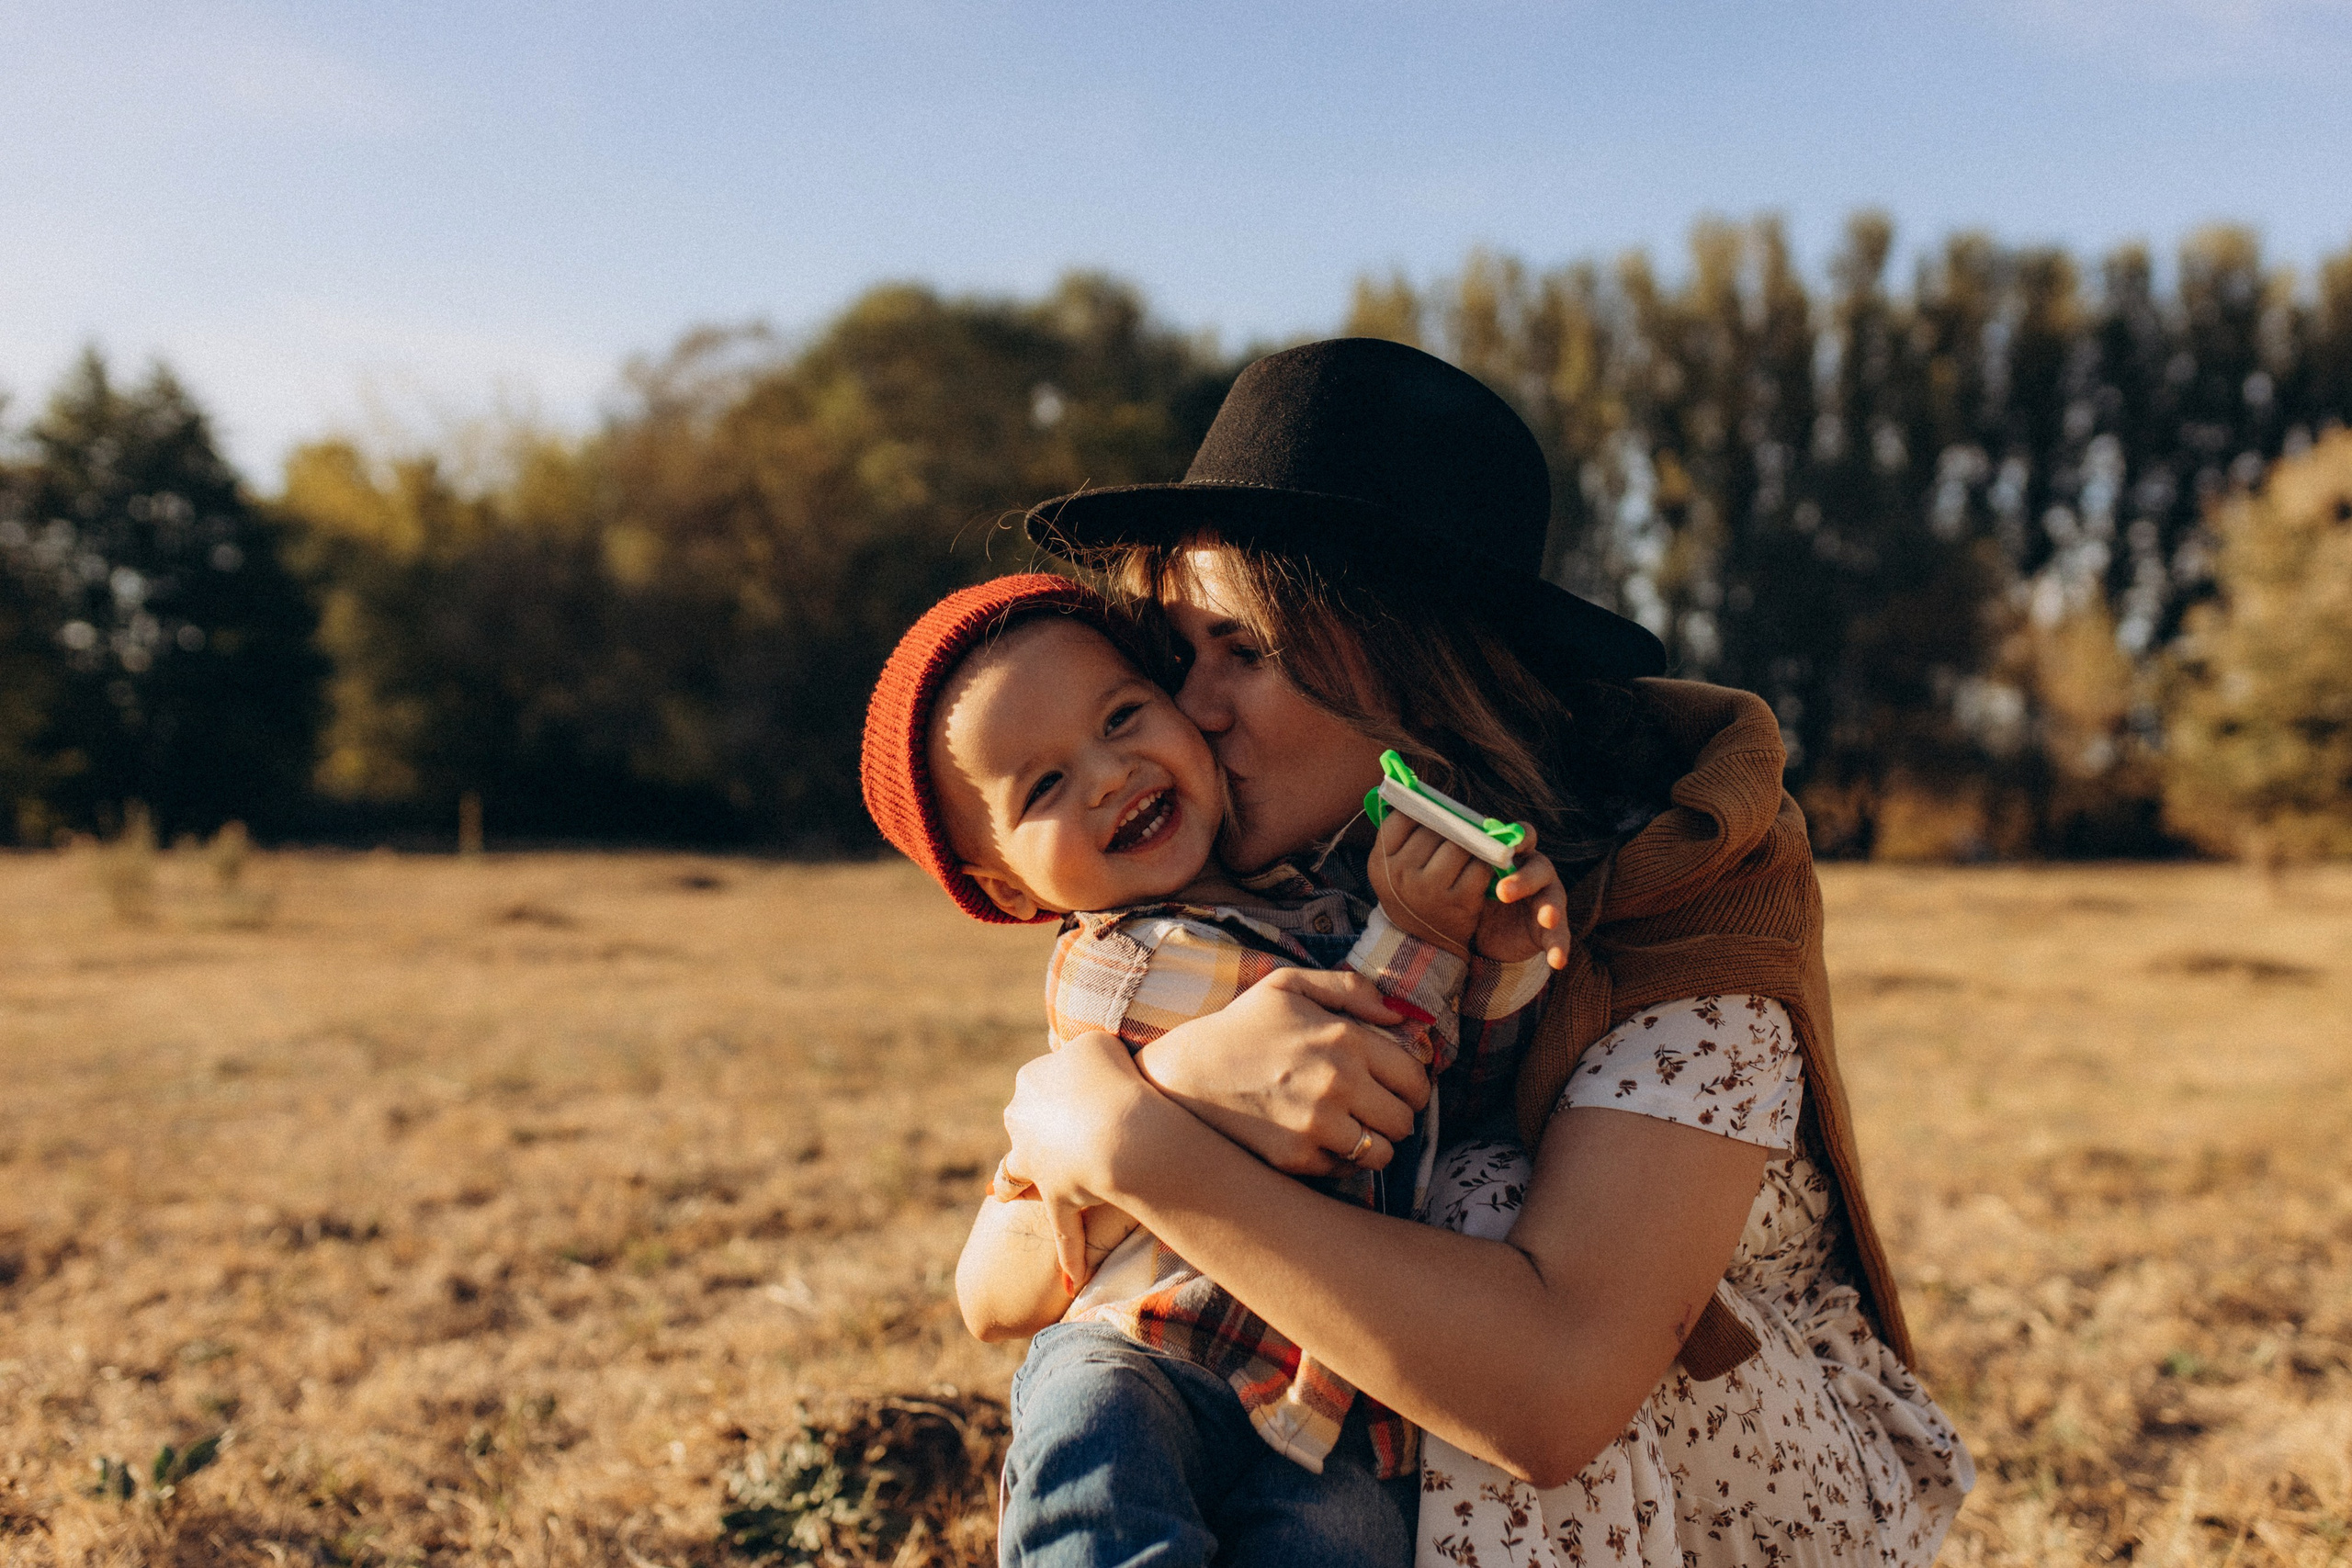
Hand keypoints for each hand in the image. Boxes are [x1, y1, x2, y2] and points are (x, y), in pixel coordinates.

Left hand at [1000, 1032, 1159, 1289]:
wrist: (1123, 1128)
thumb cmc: (1117, 1075)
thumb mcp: (1096, 1043)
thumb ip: (1082, 1049)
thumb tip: (1076, 1047)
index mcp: (1030, 1082)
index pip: (1034, 1087)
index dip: (1051, 1094)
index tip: (1063, 1102)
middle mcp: (1024, 1122)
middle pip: (1021, 1127)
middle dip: (1029, 1134)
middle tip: (1048, 1140)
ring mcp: (1037, 1163)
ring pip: (1017, 1174)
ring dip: (1013, 1185)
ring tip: (1006, 1195)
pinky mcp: (1058, 1197)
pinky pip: (1064, 1231)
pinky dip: (1070, 1255)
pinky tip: (1073, 1279)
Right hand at [1131, 967, 1430, 1177]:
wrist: (1185, 1074)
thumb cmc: (1240, 1026)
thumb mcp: (1288, 985)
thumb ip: (1350, 989)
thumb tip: (1399, 1014)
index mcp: (1345, 1038)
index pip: (1415, 1077)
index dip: (1413, 1087)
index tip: (1397, 1089)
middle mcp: (1340, 1082)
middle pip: (1405, 1119)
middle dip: (1395, 1115)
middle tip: (1373, 1111)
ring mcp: (1319, 1124)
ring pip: (1383, 1152)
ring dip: (1374, 1144)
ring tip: (1351, 1131)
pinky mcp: (1298, 1158)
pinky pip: (1347, 1170)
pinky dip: (1341, 1160)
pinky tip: (1319, 1141)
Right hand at [1368, 812, 1490, 955]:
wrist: (1421, 942)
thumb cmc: (1408, 893)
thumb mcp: (1389, 866)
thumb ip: (1397, 833)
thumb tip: (1412, 787)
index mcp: (1380, 861)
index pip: (1403, 817)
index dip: (1421, 811)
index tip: (1431, 816)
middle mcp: (1401, 874)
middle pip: (1435, 829)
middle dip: (1450, 827)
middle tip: (1458, 830)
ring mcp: (1431, 889)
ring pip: (1460, 845)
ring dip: (1470, 843)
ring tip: (1470, 847)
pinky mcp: (1460, 901)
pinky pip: (1480, 866)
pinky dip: (1485, 863)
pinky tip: (1480, 866)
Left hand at [1475, 832, 1570, 969]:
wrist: (1482, 937)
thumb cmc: (1477, 897)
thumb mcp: (1471, 882)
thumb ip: (1470, 864)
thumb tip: (1450, 838)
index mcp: (1517, 856)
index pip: (1525, 838)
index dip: (1521, 837)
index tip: (1510, 845)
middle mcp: (1537, 874)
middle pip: (1539, 869)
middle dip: (1524, 879)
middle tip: (1503, 892)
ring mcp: (1548, 901)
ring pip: (1554, 901)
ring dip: (1551, 909)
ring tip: (1547, 918)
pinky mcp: (1551, 929)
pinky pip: (1559, 937)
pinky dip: (1558, 948)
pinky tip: (1557, 961)